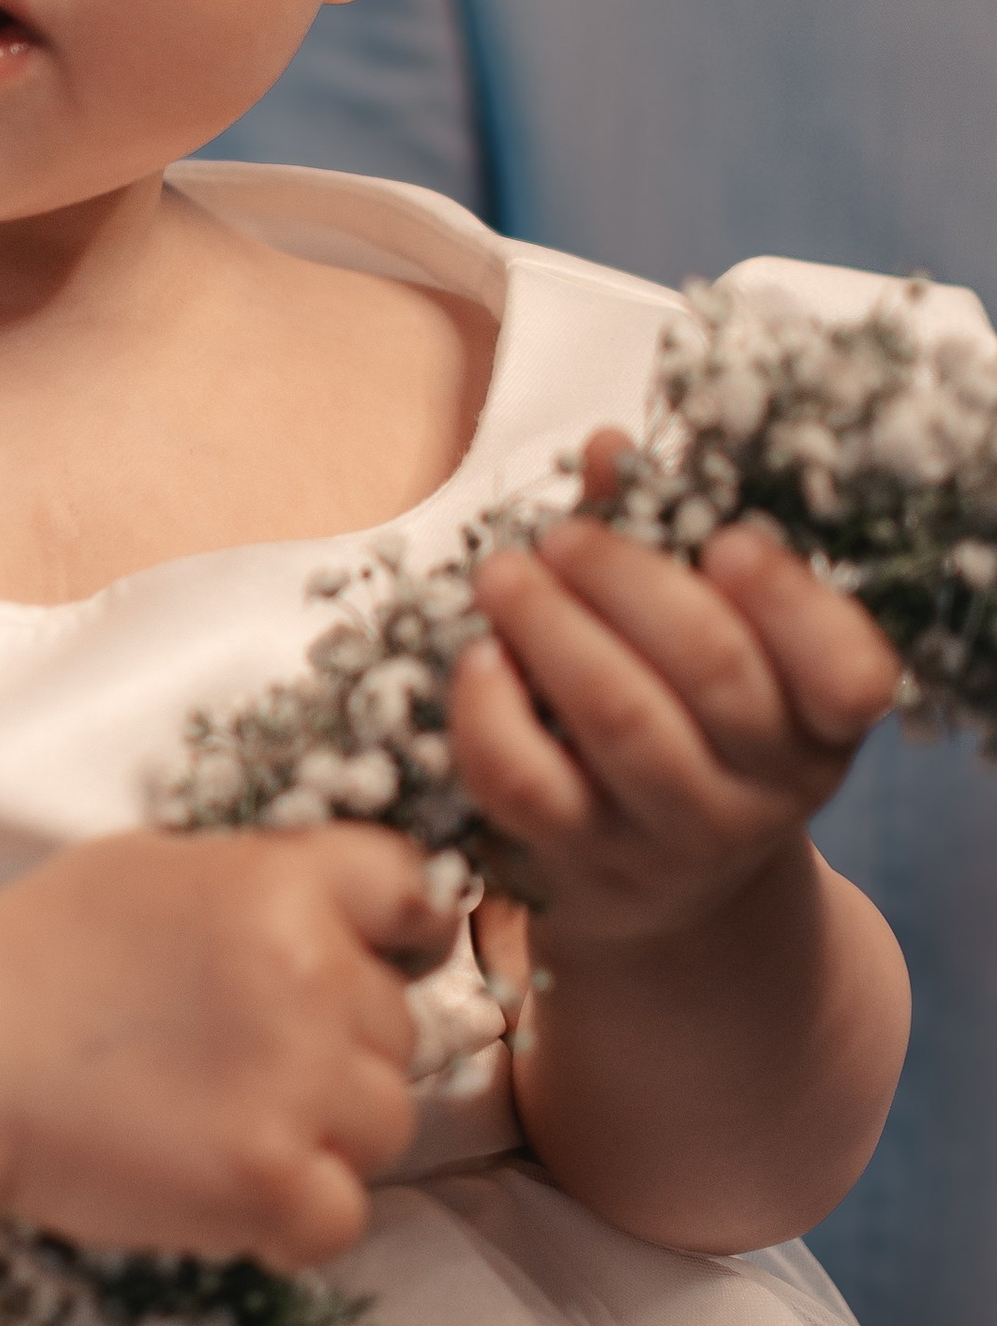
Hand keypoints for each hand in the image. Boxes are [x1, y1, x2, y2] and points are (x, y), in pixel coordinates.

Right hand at [0, 824, 452, 1267]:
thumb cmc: (38, 953)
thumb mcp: (156, 865)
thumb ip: (263, 880)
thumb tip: (347, 908)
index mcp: (283, 884)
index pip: (410, 889)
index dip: (398, 928)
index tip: (371, 957)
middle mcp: (310, 976)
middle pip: (399, 1025)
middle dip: (340, 1045)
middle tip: (243, 1059)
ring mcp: (295, 1083)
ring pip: (389, 1122)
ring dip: (329, 1133)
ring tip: (231, 1123)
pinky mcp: (267, 1180)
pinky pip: (344, 1215)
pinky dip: (299, 1216)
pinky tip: (236, 1190)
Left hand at [452, 430, 901, 949]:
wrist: (657, 876)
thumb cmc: (685, 713)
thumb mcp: (710, 632)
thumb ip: (667, 535)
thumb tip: (608, 449)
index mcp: (821, 719)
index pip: (847, 672)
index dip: (790, 599)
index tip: (728, 538)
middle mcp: (767, 785)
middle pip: (711, 669)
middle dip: (627, 580)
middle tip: (561, 537)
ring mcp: (676, 830)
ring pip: (620, 721)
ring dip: (552, 628)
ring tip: (503, 573)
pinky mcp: (582, 859)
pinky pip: (528, 783)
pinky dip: (491, 712)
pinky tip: (477, 655)